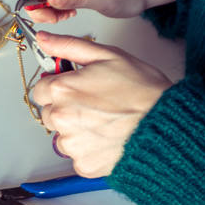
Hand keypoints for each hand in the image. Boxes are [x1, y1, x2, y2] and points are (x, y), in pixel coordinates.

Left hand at [33, 31, 171, 176]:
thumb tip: (45, 39)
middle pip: (49, 114)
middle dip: (65, 108)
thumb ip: (69, 46)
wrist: (165, 124)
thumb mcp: (107, 55)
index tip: (73, 88)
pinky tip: (107, 137)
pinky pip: (76, 156)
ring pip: (62, 136)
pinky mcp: (83, 165)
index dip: (57, 86)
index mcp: (63, 89)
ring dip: (76, 131)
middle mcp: (62, 118)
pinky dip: (88, 150)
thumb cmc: (142, 90)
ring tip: (104, 121)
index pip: (39, 90)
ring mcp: (72, 144)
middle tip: (93, 104)